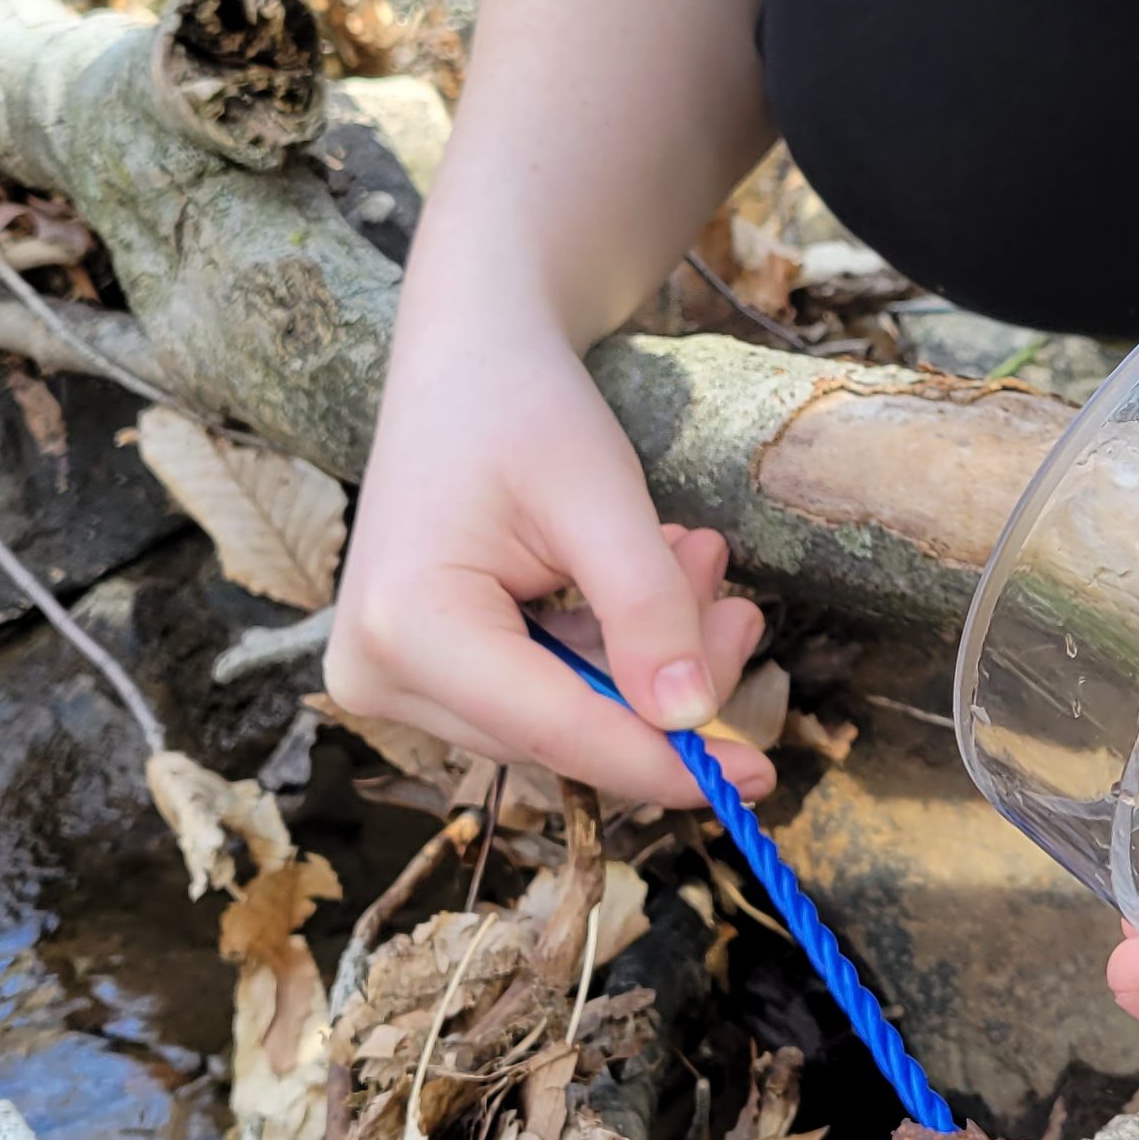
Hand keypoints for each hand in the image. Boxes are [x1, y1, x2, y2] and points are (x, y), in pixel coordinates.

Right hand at [328, 309, 773, 812]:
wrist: (466, 359)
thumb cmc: (522, 406)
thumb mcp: (600, 496)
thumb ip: (647, 608)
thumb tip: (690, 719)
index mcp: (406, 627)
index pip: (554, 730)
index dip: (663, 761)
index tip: (759, 779)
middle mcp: (379, 672)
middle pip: (563, 730)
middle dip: (667, 680)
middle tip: (738, 602)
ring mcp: (394, 678)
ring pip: (564, 718)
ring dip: (648, 655)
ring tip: (698, 559)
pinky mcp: (426, 672)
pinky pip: (544, 694)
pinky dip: (612, 649)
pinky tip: (656, 576)